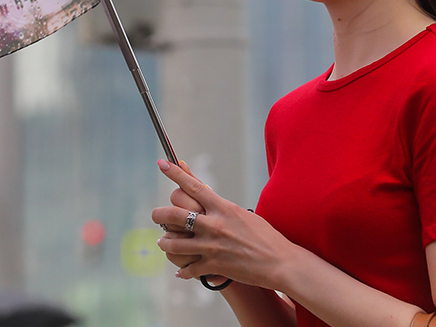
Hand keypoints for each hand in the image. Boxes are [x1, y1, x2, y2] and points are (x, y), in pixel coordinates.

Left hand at [151, 158, 297, 288]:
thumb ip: (222, 207)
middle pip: (174, 214)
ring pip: (174, 244)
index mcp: (222, 208)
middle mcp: (214, 225)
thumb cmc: (266, 236)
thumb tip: (207, 195)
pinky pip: (188, 268)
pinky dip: (183, 270)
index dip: (175, 173)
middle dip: (159, 214)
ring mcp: (211, 246)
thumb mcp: (243, 214)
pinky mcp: (213, 266)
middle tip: (156, 215)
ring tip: (162, 242)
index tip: (162, 163)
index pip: (193, 186)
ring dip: (165, 243)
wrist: (280, 262)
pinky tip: (181, 271)